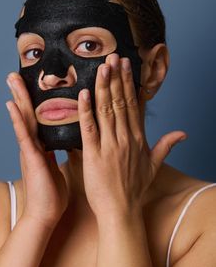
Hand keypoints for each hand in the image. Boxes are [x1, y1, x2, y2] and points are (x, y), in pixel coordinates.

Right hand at [6, 72, 68, 227]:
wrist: (46, 213)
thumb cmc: (52, 191)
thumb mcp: (55, 164)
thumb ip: (55, 149)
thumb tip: (63, 139)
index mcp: (41, 145)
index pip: (39, 117)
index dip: (35, 100)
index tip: (33, 83)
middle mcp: (33, 144)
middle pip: (29, 113)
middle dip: (22, 93)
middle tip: (15, 73)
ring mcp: (30, 150)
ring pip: (24, 119)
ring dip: (18, 99)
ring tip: (12, 80)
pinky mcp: (31, 158)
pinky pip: (24, 136)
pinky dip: (17, 120)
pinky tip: (11, 106)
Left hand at [78, 53, 186, 218]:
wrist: (121, 210)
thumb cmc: (135, 188)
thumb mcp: (154, 165)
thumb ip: (167, 146)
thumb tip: (183, 133)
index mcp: (138, 138)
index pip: (133, 105)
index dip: (129, 84)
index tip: (127, 66)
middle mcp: (125, 138)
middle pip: (120, 102)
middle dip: (117, 78)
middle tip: (114, 56)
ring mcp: (110, 145)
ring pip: (106, 110)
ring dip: (103, 87)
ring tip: (102, 66)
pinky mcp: (94, 154)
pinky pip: (89, 128)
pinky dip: (86, 110)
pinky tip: (83, 94)